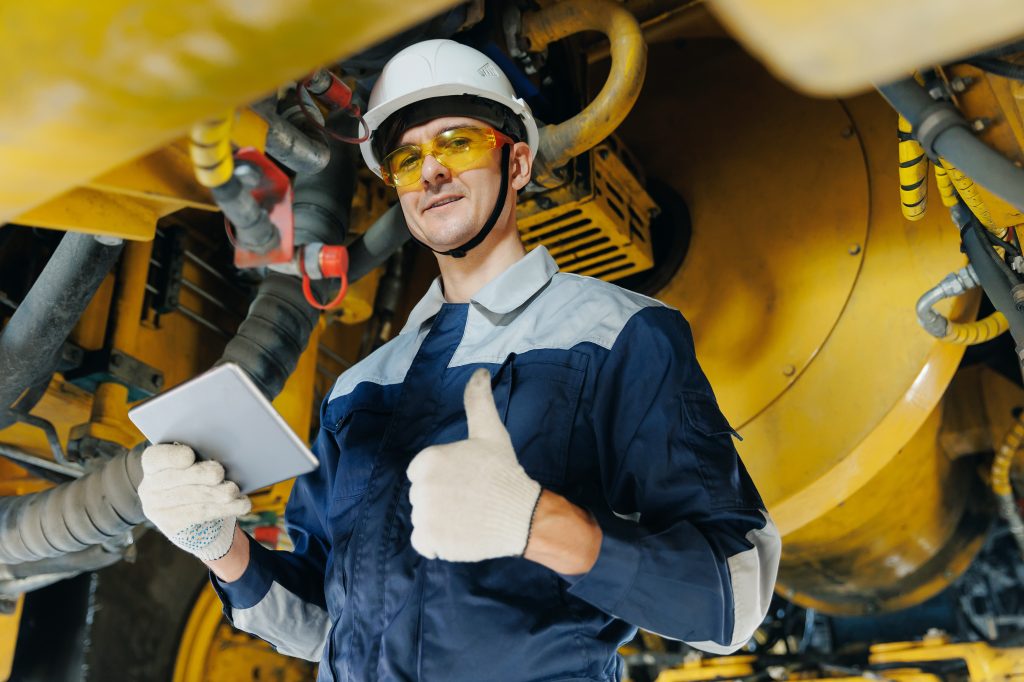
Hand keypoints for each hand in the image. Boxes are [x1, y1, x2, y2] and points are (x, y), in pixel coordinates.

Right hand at [137, 443, 250, 560]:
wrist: (193, 516)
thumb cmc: (198, 478)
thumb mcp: (195, 463)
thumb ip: (201, 456)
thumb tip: (221, 456)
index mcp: (153, 464)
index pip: (155, 458)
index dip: (171, 457)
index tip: (189, 455)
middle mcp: (150, 487)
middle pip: (175, 479)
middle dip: (199, 475)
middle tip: (218, 473)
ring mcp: (158, 509)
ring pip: (191, 499)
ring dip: (215, 494)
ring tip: (232, 490)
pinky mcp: (172, 526)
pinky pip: (201, 515)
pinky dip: (225, 508)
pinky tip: (241, 504)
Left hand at [407, 368, 541, 561]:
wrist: (523, 514)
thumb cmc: (504, 471)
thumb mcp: (490, 432)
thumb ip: (478, 400)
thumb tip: (479, 371)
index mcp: (427, 460)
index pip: (423, 471)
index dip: (445, 476)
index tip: (467, 479)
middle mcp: (420, 487)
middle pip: (422, 495)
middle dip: (442, 498)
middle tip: (471, 497)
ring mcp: (424, 516)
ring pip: (423, 518)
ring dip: (441, 520)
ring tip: (468, 515)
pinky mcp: (430, 541)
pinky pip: (423, 543)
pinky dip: (437, 543)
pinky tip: (459, 533)